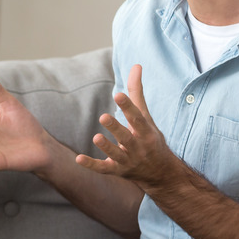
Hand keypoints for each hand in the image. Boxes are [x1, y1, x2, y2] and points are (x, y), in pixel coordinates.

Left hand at [75, 65, 176, 186]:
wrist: (160, 172)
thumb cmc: (149, 138)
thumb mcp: (146, 117)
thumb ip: (137, 92)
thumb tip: (136, 65)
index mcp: (146, 132)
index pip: (138, 118)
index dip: (128, 107)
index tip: (119, 94)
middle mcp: (138, 147)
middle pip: (127, 137)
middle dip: (116, 128)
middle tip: (103, 116)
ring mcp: (128, 160)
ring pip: (116, 154)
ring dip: (106, 147)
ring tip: (96, 137)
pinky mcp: (117, 170)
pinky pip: (103, 169)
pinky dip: (91, 165)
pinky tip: (78, 159)